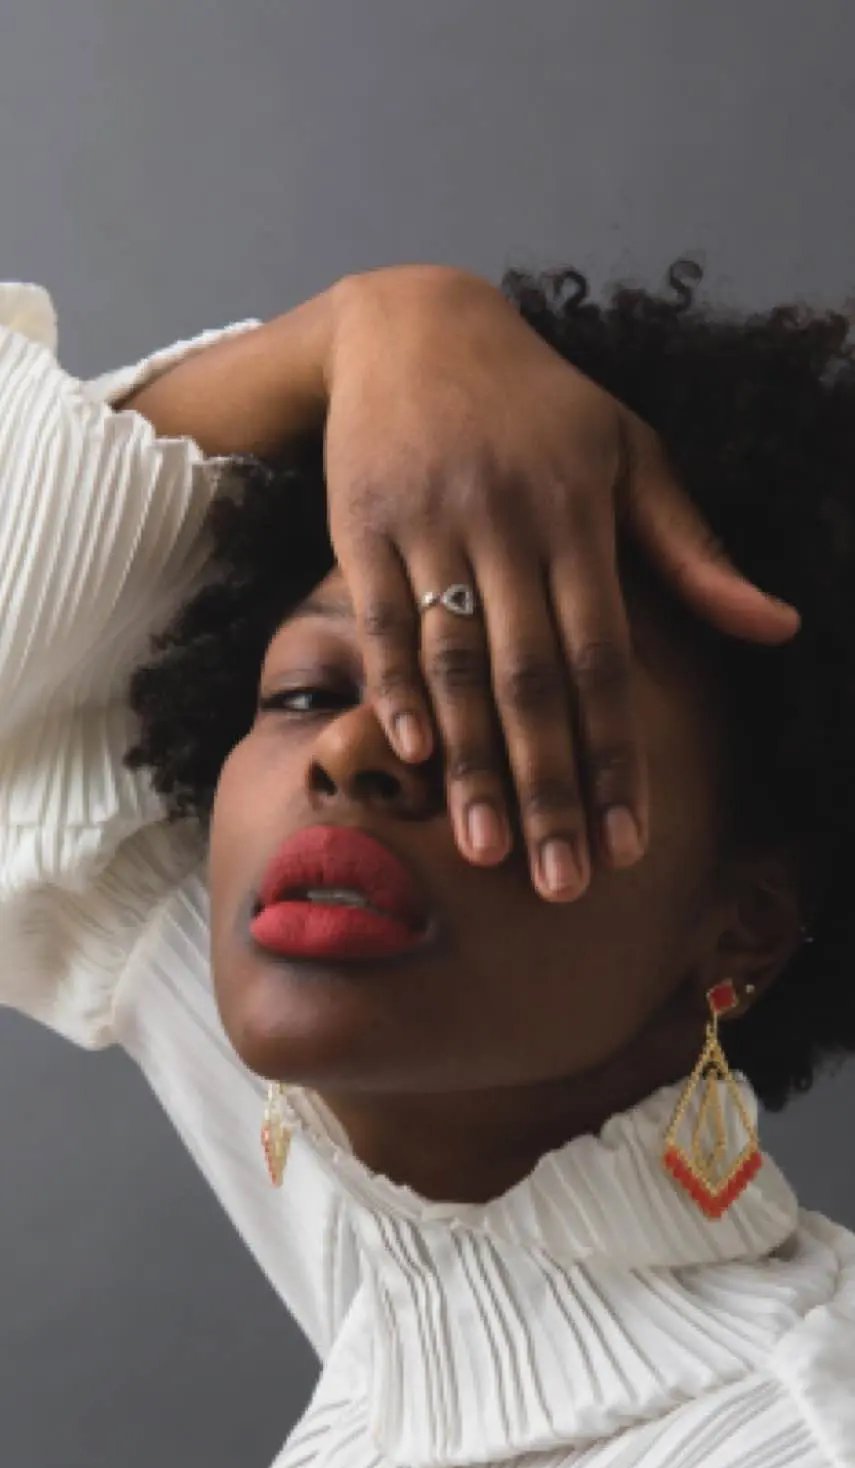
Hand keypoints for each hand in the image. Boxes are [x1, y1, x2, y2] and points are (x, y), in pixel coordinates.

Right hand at [323, 265, 798, 901]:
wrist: (410, 325)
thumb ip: (694, 551)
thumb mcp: (630, 454)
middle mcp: (508, 523)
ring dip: (473, 763)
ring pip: (454, 662)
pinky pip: (381, 620)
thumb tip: (780, 627)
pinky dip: (394, 689)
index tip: (630, 841)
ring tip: (487, 852)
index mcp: (581, 514)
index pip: (607, 659)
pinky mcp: (360, 524)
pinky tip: (410, 759)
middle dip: (550, 789)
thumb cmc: (538, 405)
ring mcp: (430, 524)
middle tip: (562, 882)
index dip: (619, 756)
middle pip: (532, 679)